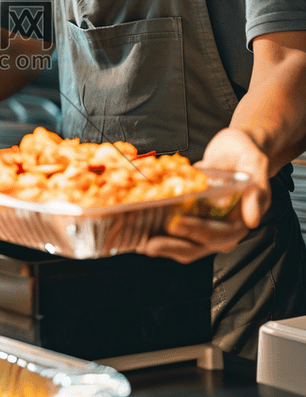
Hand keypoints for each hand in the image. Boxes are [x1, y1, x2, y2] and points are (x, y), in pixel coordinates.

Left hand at [137, 127, 270, 263]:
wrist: (234, 149)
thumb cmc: (245, 154)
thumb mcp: (255, 164)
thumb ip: (256, 191)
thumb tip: (251, 219)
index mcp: (241, 220)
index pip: (220, 235)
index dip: (198, 232)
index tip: (177, 224)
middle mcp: (225, 230)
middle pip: (198, 246)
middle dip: (173, 246)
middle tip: (150, 243)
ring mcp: (208, 228)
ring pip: (185, 247)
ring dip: (164, 247)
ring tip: (142, 244)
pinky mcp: (193, 222)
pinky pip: (176, 236)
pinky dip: (160, 236)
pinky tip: (141, 233)